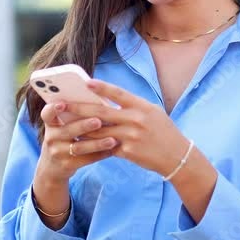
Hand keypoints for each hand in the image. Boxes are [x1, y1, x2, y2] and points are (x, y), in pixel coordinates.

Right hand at [35, 101, 118, 184]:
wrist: (53, 167)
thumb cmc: (66, 137)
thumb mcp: (63, 126)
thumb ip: (76, 114)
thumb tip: (102, 100)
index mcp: (51, 123)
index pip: (47, 113)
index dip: (53, 108)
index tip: (61, 104)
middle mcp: (51, 137)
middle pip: (68, 130)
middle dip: (84, 125)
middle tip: (98, 121)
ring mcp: (58, 152)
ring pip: (79, 147)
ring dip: (97, 143)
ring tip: (112, 140)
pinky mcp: (67, 165)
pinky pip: (86, 160)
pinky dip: (101, 154)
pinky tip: (113, 150)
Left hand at [65, 79, 190, 176]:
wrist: (177, 156)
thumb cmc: (164, 131)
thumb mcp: (152, 112)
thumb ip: (132, 106)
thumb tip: (108, 102)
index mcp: (142, 107)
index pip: (119, 94)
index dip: (102, 88)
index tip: (86, 83)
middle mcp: (136, 120)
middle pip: (102, 113)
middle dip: (80, 109)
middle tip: (63, 105)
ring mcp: (131, 137)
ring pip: (99, 132)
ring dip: (81, 129)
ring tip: (65, 126)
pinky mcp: (128, 152)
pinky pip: (105, 147)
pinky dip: (92, 145)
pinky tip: (80, 143)